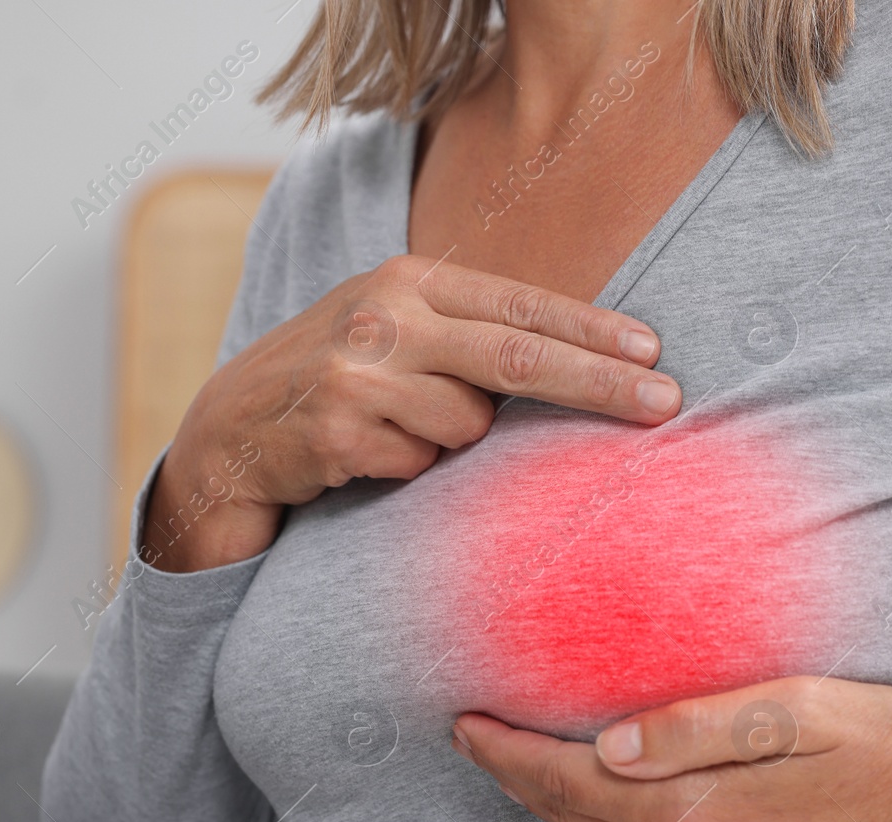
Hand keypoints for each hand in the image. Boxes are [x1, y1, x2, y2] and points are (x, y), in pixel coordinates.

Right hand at [145, 255, 680, 571]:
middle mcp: (383, 315)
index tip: (654, 352)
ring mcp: (356, 373)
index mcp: (407, 282)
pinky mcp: (336, 433)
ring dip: (453, 443)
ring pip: (467, 424)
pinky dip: (408, 471)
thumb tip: (582, 361)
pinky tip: (362, 457)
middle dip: (599, 382)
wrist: (225, 434)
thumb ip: (467, 337)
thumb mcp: (396, 336)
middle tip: (666, 403)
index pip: (520, 303)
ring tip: (398, 433)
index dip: (592, 329)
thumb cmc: (334, 383)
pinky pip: (420, 465)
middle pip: (516, 356)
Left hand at [453, 675, 891, 821]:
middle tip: (489, 741)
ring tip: (534, 780)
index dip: (507, 753)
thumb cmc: (876, 742)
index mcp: (696, 810)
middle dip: (523, 781)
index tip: (466, 724)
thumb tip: (605, 746)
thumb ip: (692, 726)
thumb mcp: (791, 706)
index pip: (565, 781)